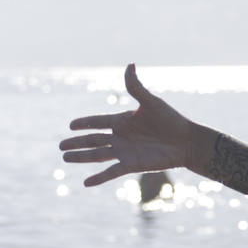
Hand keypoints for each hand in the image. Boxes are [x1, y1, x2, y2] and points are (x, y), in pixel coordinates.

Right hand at [60, 64, 193, 186]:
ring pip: (97, 155)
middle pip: (93, 140)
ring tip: (65, 158)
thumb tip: (129, 64)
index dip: (84, 123)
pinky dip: (99, 178)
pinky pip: (111, 172)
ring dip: (81, 158)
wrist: (187, 141)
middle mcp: (120, 137)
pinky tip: (86, 183)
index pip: (97, 122)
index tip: (70, 125)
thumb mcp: (151, 102)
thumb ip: (136, 87)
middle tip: (60, 145)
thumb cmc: (171, 120)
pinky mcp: (131, 165)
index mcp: (123, 121)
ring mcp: (124, 152)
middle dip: (76, 143)